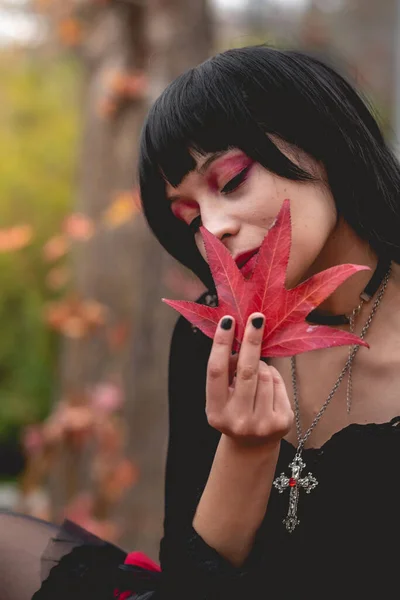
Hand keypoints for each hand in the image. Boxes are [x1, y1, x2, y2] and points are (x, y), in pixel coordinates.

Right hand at [206, 313, 293, 447]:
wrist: (252, 447)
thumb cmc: (234, 411)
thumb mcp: (221, 397)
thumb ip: (225, 372)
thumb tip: (237, 336)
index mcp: (215, 411)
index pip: (216, 370)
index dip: (222, 344)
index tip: (228, 321)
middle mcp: (237, 419)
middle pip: (247, 371)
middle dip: (252, 341)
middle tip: (257, 318)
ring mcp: (261, 423)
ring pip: (265, 374)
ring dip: (262, 365)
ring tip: (256, 372)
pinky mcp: (282, 422)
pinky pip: (278, 384)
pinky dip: (273, 377)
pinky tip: (267, 387)